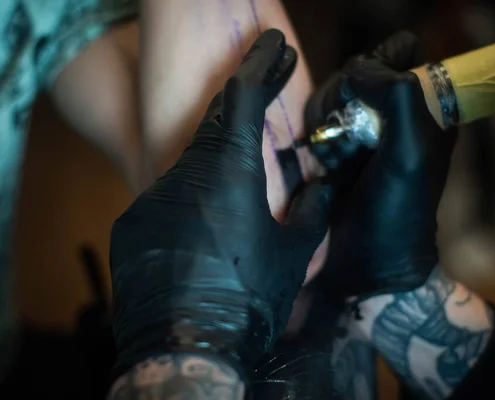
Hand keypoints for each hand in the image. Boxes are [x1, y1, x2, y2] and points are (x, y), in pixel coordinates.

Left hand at [110, 30, 330, 373]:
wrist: (189, 345)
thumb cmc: (250, 297)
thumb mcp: (294, 254)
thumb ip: (313, 211)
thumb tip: (322, 188)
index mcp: (231, 172)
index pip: (243, 99)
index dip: (261, 66)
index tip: (276, 45)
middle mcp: (185, 174)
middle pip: (217, 126)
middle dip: (245, 107)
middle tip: (270, 87)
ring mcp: (153, 197)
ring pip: (193, 165)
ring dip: (221, 164)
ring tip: (246, 188)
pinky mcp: (134, 224)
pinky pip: (170, 198)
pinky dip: (194, 199)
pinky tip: (210, 229)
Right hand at [305, 32, 455, 298]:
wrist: (367, 265)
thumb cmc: (398, 212)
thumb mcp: (411, 152)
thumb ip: (397, 96)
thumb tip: (359, 68)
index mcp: (426, 109)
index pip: (401, 54)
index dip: (379, 66)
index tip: (366, 97)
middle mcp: (395, 113)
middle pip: (358, 68)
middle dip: (343, 96)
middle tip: (342, 130)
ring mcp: (364, 129)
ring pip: (333, 91)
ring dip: (324, 118)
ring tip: (333, 157)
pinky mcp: (336, 146)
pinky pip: (316, 117)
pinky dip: (314, 133)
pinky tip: (322, 162)